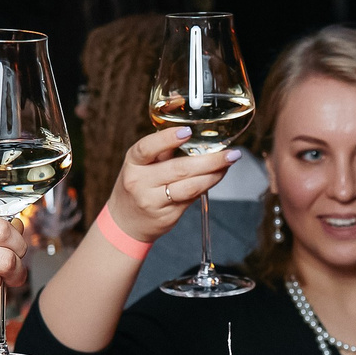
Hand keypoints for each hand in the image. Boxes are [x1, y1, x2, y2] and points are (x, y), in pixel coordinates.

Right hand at [106, 122, 233, 242]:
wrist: (126, 222)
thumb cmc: (138, 186)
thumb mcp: (141, 165)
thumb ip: (162, 150)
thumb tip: (194, 133)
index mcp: (133, 162)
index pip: (147, 148)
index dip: (167, 139)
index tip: (187, 131)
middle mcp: (140, 182)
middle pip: (178, 169)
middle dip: (209, 160)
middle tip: (229, 153)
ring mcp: (153, 201)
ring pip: (190, 187)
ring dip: (213, 175)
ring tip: (227, 164)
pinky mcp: (167, 216)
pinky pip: (192, 199)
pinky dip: (207, 186)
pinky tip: (216, 177)